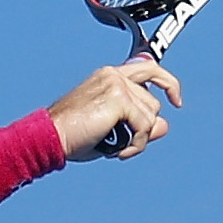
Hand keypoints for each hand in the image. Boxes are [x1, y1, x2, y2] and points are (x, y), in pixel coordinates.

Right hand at [47, 59, 180, 159]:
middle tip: (129, 143)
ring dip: (139, 138)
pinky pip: (145, 125)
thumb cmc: (70, 136)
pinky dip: (137, 144)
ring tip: (118, 148)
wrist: (47, 139)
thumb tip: (164, 126)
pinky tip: (119, 153)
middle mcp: (113, 75)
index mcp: (108, 76)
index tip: (175, 101)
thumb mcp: (110, 130)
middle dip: (145, 126)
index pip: (149, 69)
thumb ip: (138, 124)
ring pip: (151, 115)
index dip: (167, 83)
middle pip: (152, 101)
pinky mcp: (118, 100)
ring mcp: (116, 85)